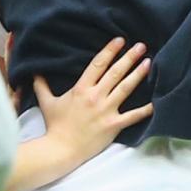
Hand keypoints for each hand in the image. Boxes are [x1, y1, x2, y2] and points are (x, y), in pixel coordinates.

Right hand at [9, 40, 153, 190]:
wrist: (60, 149)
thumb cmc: (54, 126)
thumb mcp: (46, 102)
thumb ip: (42, 85)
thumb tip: (34, 72)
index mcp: (81, 89)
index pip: (98, 64)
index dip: (109, 51)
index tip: (120, 40)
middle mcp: (95, 96)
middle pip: (115, 72)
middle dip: (129, 57)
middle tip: (141, 46)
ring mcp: (106, 111)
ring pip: (125, 88)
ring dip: (138, 74)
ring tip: (148, 62)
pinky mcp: (113, 125)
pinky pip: (133, 116)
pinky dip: (146, 110)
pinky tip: (156, 102)